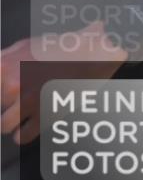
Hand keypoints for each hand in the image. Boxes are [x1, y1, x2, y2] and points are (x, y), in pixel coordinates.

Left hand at [0, 21, 125, 144]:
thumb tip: (3, 58)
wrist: (96, 56)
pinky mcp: (43, 116)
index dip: (0, 87)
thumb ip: (13, 52)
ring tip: (16, 120)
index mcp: (5, 65)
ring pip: (4, 124)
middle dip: (8, 102)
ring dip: (11, 122)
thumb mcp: (35, 43)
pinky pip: (22, 136)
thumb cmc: (69, 46)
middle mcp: (12, 85)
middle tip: (20, 97)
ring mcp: (27, 102)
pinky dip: (23, 135)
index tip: (5, 90)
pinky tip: (26, 129)